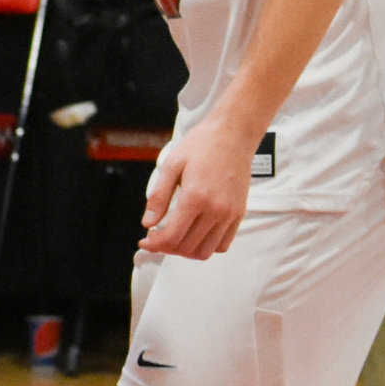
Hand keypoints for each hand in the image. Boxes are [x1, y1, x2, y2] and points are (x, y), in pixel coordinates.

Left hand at [138, 117, 254, 261]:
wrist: (233, 134)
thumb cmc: (201, 145)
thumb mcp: (171, 166)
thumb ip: (158, 197)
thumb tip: (147, 223)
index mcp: (195, 198)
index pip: (171, 237)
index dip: (154, 244)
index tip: (145, 240)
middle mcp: (215, 210)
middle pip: (187, 247)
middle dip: (166, 248)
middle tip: (156, 238)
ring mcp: (230, 214)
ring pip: (206, 251)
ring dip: (186, 250)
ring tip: (175, 237)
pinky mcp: (239, 213)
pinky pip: (223, 244)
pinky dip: (207, 246)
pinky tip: (195, 234)